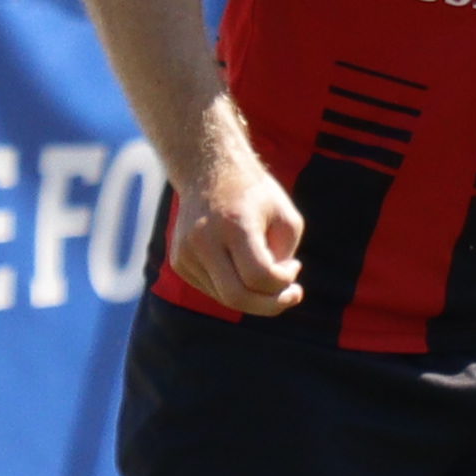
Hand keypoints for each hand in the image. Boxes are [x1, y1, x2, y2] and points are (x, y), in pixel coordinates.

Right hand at [165, 149, 306, 312]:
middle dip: (270, 305)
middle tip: (292, 295)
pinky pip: (213, 290)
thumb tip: (274, 293)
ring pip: (225, 298)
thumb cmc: (256, 195)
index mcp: (233, 225)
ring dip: (254, 293)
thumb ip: (285, 257)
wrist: (208, 170)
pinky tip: (242, 264)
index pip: (259, 276)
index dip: (284, 282)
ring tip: (267, 269)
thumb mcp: (286, 217)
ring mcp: (186, 253)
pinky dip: (235, 287)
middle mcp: (204, 240)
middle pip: (237, 297)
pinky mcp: (180, 262)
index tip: (296, 266)